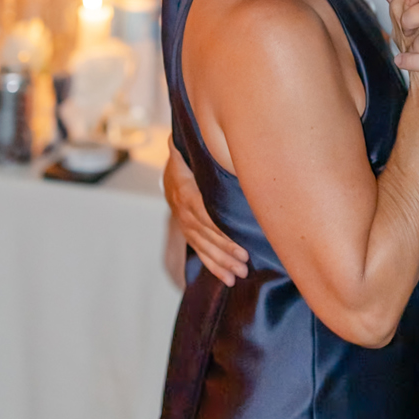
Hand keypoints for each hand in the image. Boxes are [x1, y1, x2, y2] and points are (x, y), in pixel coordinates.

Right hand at [163, 136, 249, 285]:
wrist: (173, 164)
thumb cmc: (193, 152)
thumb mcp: (192, 146)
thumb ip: (203, 146)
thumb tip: (219, 140)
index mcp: (185, 188)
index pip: (204, 214)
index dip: (221, 231)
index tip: (240, 244)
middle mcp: (181, 207)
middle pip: (205, 234)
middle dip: (225, 250)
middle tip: (245, 263)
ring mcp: (183, 221)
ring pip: (202, 246)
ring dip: (220, 262)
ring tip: (240, 274)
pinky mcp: (187, 230)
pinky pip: (198, 251)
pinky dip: (213, 266)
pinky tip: (227, 279)